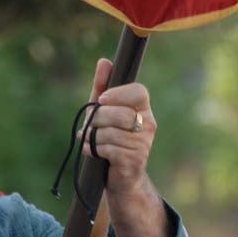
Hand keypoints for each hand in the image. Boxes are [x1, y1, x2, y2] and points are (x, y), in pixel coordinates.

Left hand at [80, 58, 168, 236]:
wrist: (118, 175)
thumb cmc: (109, 137)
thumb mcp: (103, 110)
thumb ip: (102, 86)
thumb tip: (104, 61)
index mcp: (143, 108)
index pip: (139, 92)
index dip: (118, 94)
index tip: (102, 99)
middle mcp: (148, 124)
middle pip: (118, 113)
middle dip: (96, 119)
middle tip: (89, 126)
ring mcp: (144, 143)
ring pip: (110, 132)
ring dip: (93, 137)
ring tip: (93, 141)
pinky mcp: (135, 160)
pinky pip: (108, 148)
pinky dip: (94, 150)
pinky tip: (93, 152)